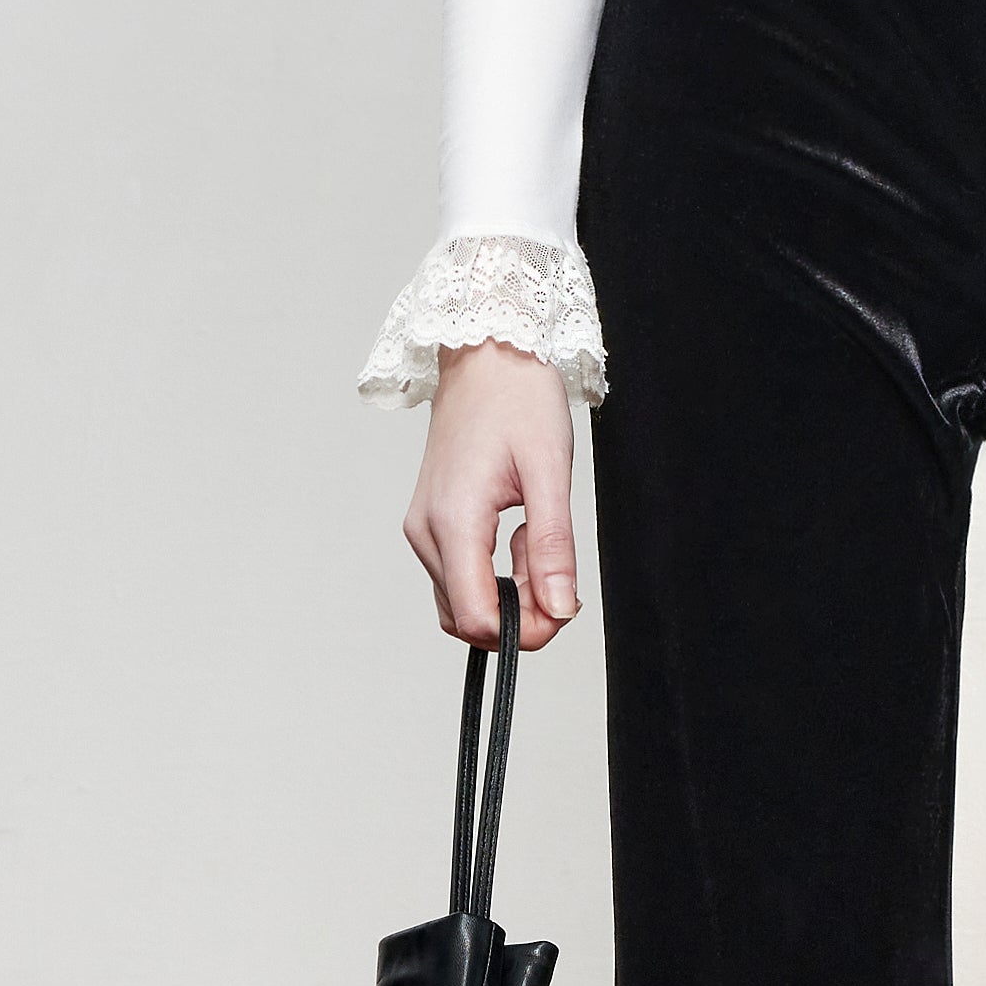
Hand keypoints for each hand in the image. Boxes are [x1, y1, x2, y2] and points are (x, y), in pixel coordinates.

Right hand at [407, 343, 582, 648]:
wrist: (486, 354)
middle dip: (519, 614)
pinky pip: (457, 575)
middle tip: (559, 574)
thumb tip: (560, 609)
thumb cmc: (518, 399)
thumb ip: (552, 546)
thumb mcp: (548, 472)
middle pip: (466, 617)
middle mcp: (426, 531)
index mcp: (453, 520)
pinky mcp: (429, 521)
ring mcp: (422, 527)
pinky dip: (491, 576)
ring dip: (507, 595)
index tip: (563, 608)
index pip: (476, 617)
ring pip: (461, 601)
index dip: (524, 631)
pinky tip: (518, 539)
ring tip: (538, 544)